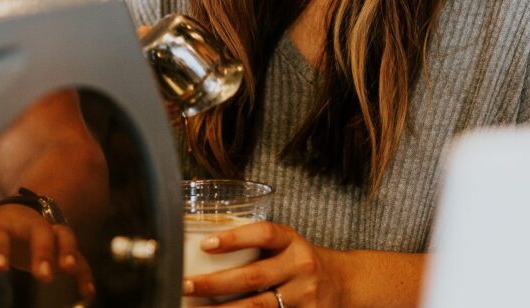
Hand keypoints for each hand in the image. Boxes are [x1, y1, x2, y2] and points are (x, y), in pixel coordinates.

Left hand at [0, 204, 95, 299]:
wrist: (18, 211)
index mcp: (3, 223)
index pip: (0, 234)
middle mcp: (30, 224)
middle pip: (40, 231)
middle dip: (43, 251)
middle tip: (42, 274)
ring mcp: (49, 232)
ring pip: (63, 236)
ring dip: (67, 251)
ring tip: (68, 270)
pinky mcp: (63, 247)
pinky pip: (78, 256)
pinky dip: (84, 272)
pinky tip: (87, 293)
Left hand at [182, 221, 342, 306]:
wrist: (343, 284)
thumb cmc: (301, 262)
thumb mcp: (287, 245)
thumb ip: (257, 247)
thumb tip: (202, 251)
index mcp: (292, 241)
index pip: (264, 234)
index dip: (235, 238)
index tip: (205, 244)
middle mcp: (300, 266)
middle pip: (253, 276)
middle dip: (215, 283)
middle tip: (186, 284)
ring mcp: (304, 296)